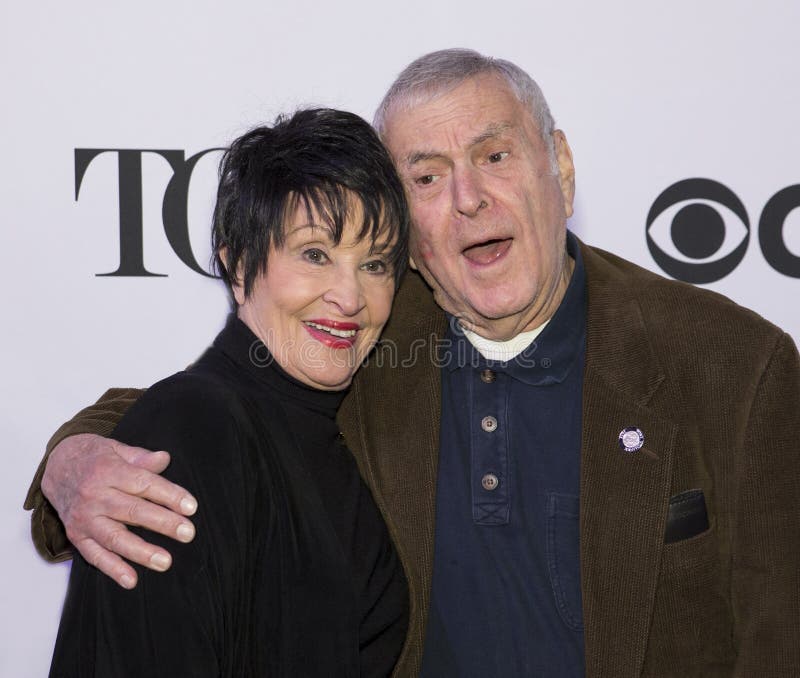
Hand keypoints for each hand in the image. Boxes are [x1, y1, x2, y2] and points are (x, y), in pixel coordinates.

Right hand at [41, 433, 197, 588]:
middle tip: (188, 533)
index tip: (191, 507)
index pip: (144, 483)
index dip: (169, 495)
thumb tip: (165, 459)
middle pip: (133, 511)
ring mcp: (84, 518)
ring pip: (115, 538)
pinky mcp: (76, 535)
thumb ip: (142, 458)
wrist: (57, 467)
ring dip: (141, 552)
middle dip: (163, 523)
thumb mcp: (118, 449)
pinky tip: (131, 580)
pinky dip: (112, 569)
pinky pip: (94, 555)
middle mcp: (94, 495)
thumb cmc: (97, 458)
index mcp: (108, 471)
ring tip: (165, 561)